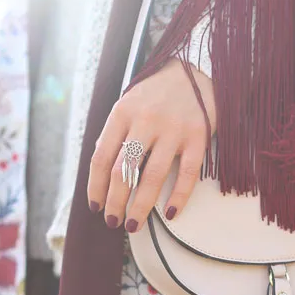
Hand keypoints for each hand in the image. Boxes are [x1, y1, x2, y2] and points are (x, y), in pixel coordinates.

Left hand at [87, 58, 215, 232]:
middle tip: (114, 222)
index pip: (101, 157)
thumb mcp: (128, 103)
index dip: (95, 187)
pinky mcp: (198, 136)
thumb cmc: (157, 92)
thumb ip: (115, 133)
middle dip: (115, 202)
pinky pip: (188, 174)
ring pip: (153, 177)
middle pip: (123, 171)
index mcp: (122, 112)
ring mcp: (173, 129)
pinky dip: (179, 196)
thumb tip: (101, 172)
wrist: (195, 69)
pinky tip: (170, 213)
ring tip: (134, 225)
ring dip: (141, 206)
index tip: (96, 206)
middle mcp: (146, 121)